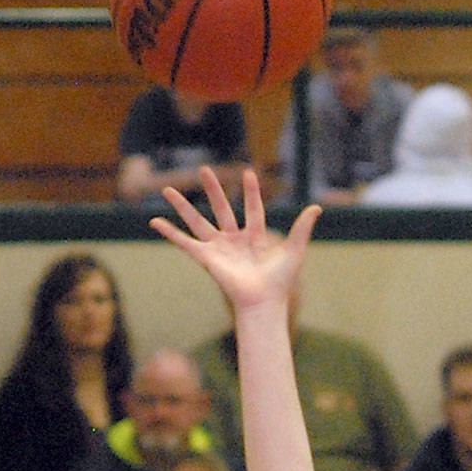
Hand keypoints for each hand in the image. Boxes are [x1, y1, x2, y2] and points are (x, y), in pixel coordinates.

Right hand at [149, 166, 319, 315]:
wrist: (263, 302)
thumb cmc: (279, 282)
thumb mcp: (294, 250)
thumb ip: (303, 228)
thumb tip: (317, 206)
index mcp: (254, 238)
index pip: (253, 210)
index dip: (251, 193)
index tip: (248, 173)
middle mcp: (234, 241)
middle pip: (220, 209)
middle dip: (213, 189)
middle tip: (204, 169)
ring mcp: (218, 249)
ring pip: (197, 221)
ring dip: (182, 205)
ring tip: (168, 189)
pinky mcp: (205, 257)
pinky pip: (184, 242)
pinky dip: (169, 232)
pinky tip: (154, 221)